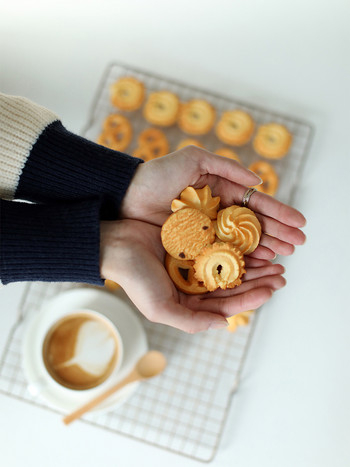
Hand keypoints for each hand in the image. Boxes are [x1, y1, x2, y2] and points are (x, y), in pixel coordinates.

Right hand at [100, 219, 285, 332]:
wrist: (116, 245)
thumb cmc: (135, 279)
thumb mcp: (160, 309)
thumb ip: (190, 322)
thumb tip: (223, 325)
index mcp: (189, 303)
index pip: (227, 305)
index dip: (251, 299)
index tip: (272, 289)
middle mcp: (195, 285)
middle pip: (234, 286)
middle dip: (259, 281)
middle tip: (281, 274)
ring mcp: (195, 263)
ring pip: (231, 266)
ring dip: (253, 264)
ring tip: (275, 259)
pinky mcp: (193, 243)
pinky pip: (220, 245)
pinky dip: (237, 246)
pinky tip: (253, 243)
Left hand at [121, 146, 305, 259]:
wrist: (126, 195)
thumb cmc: (157, 174)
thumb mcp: (193, 159)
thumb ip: (227, 166)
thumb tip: (258, 181)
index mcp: (220, 190)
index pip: (256, 204)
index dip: (279, 213)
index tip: (299, 224)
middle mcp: (217, 212)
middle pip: (254, 225)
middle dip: (278, 234)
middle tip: (297, 245)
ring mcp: (207, 231)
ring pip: (241, 241)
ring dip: (263, 248)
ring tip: (283, 257)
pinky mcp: (194, 245)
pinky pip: (221, 253)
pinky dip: (239, 258)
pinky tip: (256, 263)